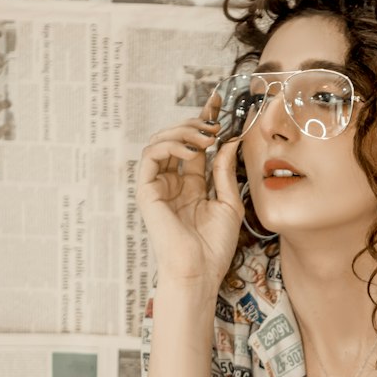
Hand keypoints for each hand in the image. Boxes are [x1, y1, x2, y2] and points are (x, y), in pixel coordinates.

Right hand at [135, 91, 244, 289]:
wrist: (198, 271)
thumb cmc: (214, 247)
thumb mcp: (228, 203)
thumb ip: (225, 172)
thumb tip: (230, 141)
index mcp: (192, 186)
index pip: (196, 147)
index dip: (205, 124)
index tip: (219, 105)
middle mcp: (173, 183)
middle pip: (177, 140)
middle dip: (195, 123)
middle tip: (214, 120)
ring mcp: (159, 186)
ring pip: (160, 142)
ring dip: (183, 132)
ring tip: (205, 135)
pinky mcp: (147, 191)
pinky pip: (150, 156)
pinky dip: (169, 146)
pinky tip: (191, 150)